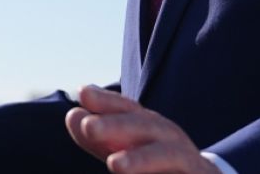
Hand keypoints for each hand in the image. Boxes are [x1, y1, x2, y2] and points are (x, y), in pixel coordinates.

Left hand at [65, 85, 217, 173]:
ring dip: (141, 159)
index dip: (107, 102)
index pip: (126, 109)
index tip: (83, 93)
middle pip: (144, 127)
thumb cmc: (156, 163)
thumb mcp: (126, 149)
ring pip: (166, 155)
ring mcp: (186, 159)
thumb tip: (72, 115)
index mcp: (148, 126)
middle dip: (116, 126)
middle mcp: (168, 137)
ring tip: (114, 165)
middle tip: (89, 127)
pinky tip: (128, 172)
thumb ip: (100, 137)